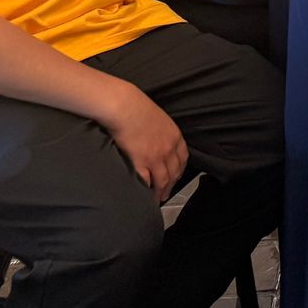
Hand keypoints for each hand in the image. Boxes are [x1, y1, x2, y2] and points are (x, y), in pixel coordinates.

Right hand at [101, 84, 187, 200]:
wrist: (124, 107)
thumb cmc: (137, 108)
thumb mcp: (159, 119)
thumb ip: (162, 132)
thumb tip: (158, 141)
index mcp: (175, 136)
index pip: (183, 159)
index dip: (180, 171)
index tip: (175, 178)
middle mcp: (169, 148)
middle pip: (174, 173)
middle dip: (171, 186)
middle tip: (166, 195)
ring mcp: (155, 157)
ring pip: (162, 181)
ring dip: (160, 192)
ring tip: (155, 200)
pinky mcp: (140, 162)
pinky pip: (146, 181)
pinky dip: (146, 190)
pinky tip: (143, 195)